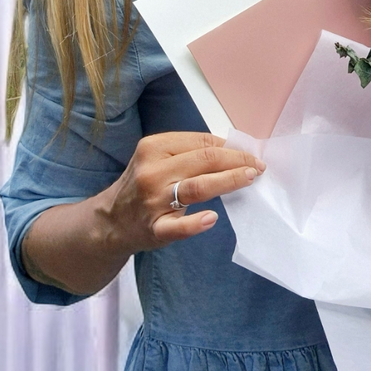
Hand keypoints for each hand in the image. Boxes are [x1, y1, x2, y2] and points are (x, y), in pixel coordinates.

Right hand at [99, 130, 265, 252]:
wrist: (111, 220)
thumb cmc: (144, 185)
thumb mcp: (158, 159)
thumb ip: (189, 152)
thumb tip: (233, 149)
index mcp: (153, 147)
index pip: (201, 141)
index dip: (231, 146)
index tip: (250, 153)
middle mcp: (152, 171)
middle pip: (204, 160)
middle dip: (237, 161)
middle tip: (258, 167)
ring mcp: (153, 200)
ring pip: (197, 187)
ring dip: (228, 181)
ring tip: (249, 179)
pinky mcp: (154, 228)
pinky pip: (177, 227)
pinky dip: (195, 223)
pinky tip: (212, 218)